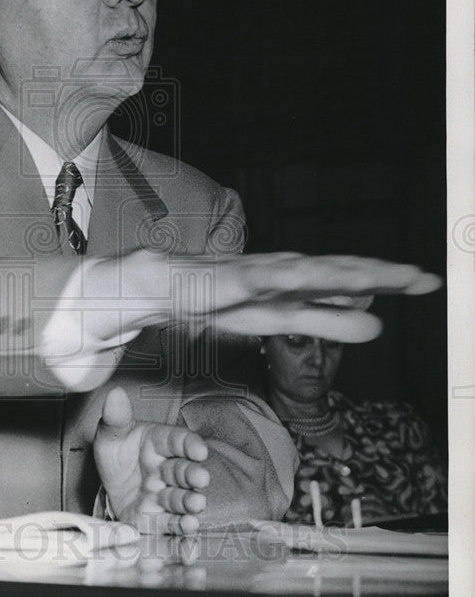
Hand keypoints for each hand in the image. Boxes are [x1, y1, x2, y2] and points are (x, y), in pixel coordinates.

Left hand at [93, 386, 209, 534]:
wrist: (110, 487)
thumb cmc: (118, 455)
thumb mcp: (111, 435)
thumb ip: (115, 418)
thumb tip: (115, 395)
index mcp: (159, 443)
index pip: (177, 440)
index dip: (189, 444)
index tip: (199, 449)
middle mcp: (167, 470)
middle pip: (183, 473)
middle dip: (192, 477)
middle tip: (200, 480)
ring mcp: (165, 497)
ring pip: (181, 501)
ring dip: (190, 505)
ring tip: (194, 509)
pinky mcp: (158, 521)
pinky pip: (172, 529)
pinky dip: (182, 536)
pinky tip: (188, 539)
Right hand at [201, 253, 441, 341]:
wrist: (170, 286)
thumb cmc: (225, 300)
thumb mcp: (286, 320)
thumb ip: (329, 322)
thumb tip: (377, 325)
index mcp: (305, 281)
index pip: (354, 280)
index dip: (390, 280)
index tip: (427, 282)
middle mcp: (290, 271)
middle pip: (342, 272)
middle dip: (382, 274)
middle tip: (423, 278)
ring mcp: (263, 272)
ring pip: (311, 272)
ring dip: (347, 272)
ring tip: (383, 276)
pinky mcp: (236, 279)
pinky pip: (267, 279)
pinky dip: (290, 277)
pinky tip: (312, 278)